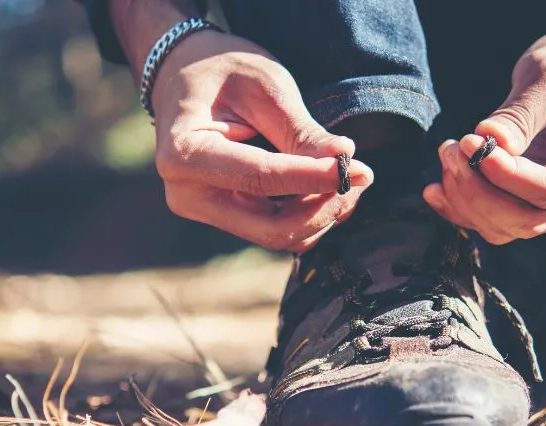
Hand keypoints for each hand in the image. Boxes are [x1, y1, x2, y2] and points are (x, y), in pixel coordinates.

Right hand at [112, 3, 372, 251]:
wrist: (186, 77)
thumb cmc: (223, 71)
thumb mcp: (264, 85)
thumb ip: (300, 129)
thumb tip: (345, 161)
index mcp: (185, 154)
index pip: (259, 178)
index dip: (313, 178)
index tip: (357, 168)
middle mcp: (187, 194)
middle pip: (270, 227)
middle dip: (322, 207)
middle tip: (360, 176)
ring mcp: (204, 210)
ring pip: (277, 235)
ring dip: (321, 214)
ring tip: (348, 175)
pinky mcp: (223, 216)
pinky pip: (274, 229)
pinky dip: (308, 215)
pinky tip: (327, 186)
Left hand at [424, 2, 545, 243]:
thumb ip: (521, 114)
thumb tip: (486, 142)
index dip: (503, 175)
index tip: (469, 142)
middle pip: (526, 220)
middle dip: (477, 191)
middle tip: (451, 147)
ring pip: (507, 227)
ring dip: (467, 200)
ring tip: (448, 153)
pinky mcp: (540, 204)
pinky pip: (498, 222)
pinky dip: (464, 209)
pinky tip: (436, 187)